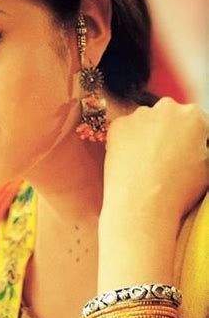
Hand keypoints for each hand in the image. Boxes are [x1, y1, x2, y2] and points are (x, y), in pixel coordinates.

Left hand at [97, 98, 206, 290]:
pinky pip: (125, 129)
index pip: (194, 122)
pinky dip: (126, 142)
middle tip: (160, 167)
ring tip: (143, 169)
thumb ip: (200, 151)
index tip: (176, 162)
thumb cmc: (180, 197)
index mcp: (197, 117)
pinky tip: (128, 164)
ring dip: (146, 138)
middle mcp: (169, 108)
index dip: (186, 145)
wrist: (141, 209)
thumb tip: (196, 150)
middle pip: (170, 118)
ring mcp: (141, 114)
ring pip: (146, 123)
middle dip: (167, 137)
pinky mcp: (118, 124)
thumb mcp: (206, 172)